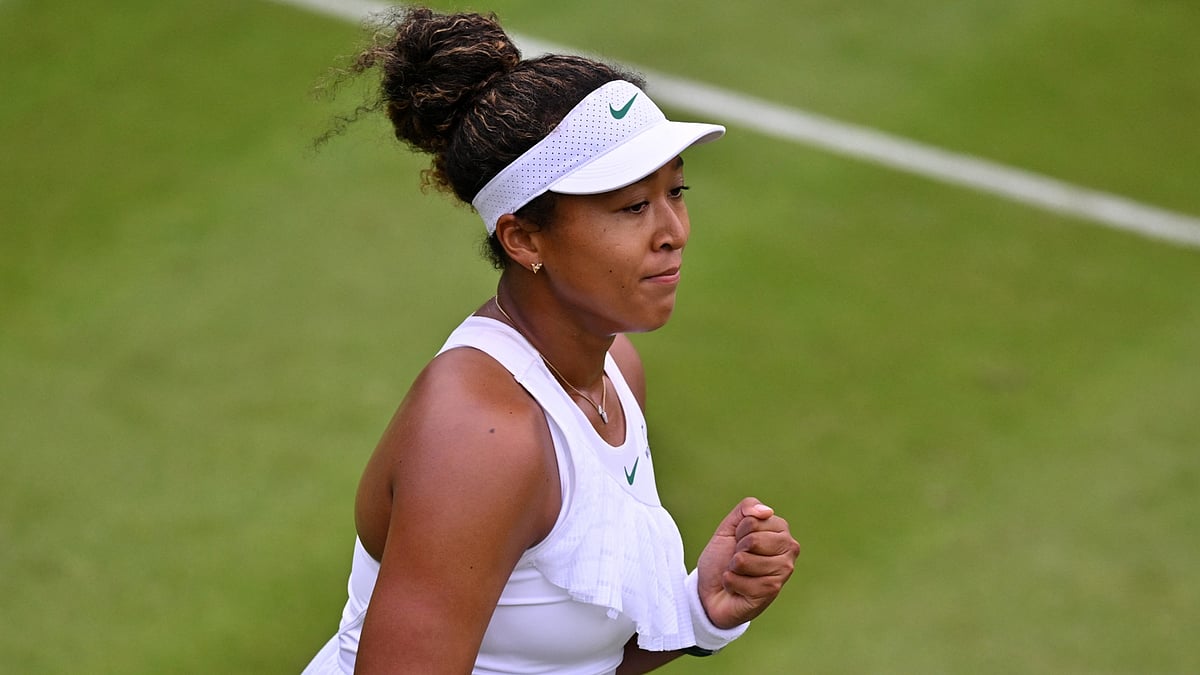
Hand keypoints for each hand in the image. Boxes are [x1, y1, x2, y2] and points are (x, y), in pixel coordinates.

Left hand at [695, 497, 799, 628]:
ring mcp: (784, 570)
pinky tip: (738, 588)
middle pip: (752, 540)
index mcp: (780, 529)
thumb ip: (746, 509)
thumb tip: (767, 511)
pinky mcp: (773, 590)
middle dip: (736, 550)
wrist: (712, 590)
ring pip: (744, 561)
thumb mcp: (728, 528)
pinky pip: (741, 580)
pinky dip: (731, 583)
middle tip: (738, 559)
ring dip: (733, 568)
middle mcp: (789, 549)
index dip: (738, 531)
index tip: (739, 541)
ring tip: (739, 573)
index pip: (753, 520)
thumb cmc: (723, 558)